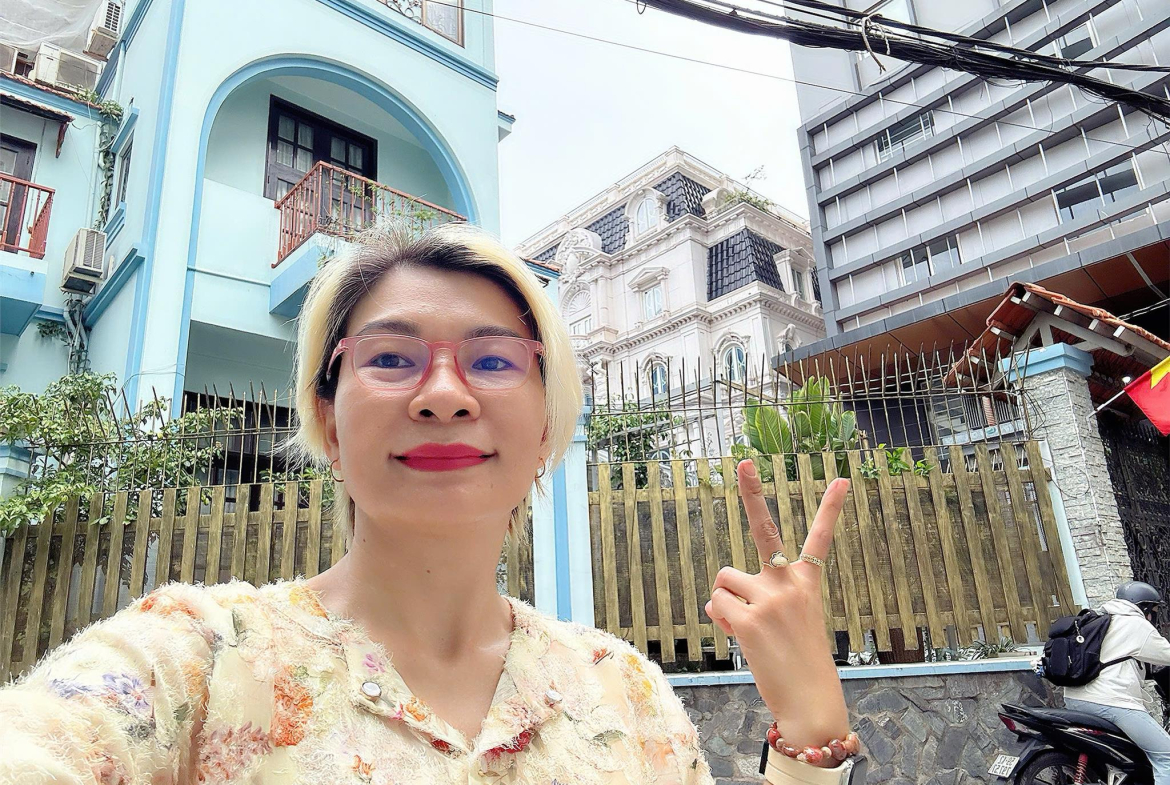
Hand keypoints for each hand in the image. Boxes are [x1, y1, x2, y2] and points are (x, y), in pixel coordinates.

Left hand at [704, 459, 850, 756]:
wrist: (810, 702)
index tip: (841, 479)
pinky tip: (740, 638)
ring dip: (726, 601)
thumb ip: (753, 601)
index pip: (821, 538)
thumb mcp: (783, 623)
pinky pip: (716, 604)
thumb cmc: (797, 662)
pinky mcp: (748, 620)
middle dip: (752, 491)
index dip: (831, 508)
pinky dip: (720, 620)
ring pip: (724, 579)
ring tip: (748, 628)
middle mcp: (789, 584)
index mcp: (807, 583)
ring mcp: (769, 599)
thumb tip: (713, 600)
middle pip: (762, 530)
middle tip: (744, 462)